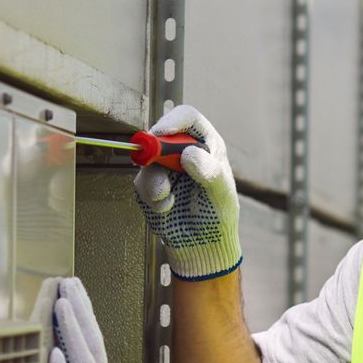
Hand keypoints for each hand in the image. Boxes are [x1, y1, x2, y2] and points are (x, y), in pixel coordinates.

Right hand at [133, 104, 241, 280]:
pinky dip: (152, 198)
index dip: (173, 121)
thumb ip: (209, 172)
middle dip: (155, 151)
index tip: (161, 134)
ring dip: (154, 182)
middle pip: (160, 134)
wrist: (202, 244)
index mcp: (206, 143)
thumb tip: (188, 154)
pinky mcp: (150, 185)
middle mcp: (183, 150)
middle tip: (153, 164)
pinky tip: (167, 209)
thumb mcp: (222, 194)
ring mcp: (164, 167)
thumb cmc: (219, 214)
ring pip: (146, 161)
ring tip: (167, 200)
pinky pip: (141, 184)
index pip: (187, 118)